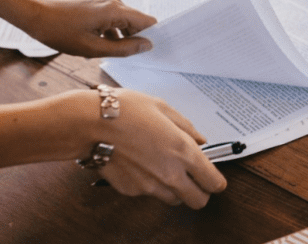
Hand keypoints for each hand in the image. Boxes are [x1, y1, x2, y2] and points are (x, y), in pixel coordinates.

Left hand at [22, 0, 156, 57]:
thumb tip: (147, 46)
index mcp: (115, 10)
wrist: (35, 14)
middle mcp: (114, 1)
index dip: (153, 36)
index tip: (150, 53)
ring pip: (124, 22)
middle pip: (137, 22)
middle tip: (120, 57)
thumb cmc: (60, 31)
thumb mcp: (93, 48)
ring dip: (119, 38)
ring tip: (101, 50)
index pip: (148, 22)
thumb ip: (124, 49)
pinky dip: (110, 32)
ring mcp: (105, 0)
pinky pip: (113, 19)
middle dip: (133, 40)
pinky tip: (95, 44)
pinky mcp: (97, 3)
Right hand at [64, 89, 226, 207]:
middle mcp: (170, 173)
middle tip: (194, 179)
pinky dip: (150, 184)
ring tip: (164, 169)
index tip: (213, 177)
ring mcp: (150, 186)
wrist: (91, 124)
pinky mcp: (132, 191)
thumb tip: (200, 139)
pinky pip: (149, 193)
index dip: (216, 181)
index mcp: (183, 151)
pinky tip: (142, 165)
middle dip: (200, 192)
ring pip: (174, 200)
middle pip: (198, 201)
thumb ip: (187, 127)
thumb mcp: (163, 108)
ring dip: (176, 190)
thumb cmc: (125, 111)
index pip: (213, 182)